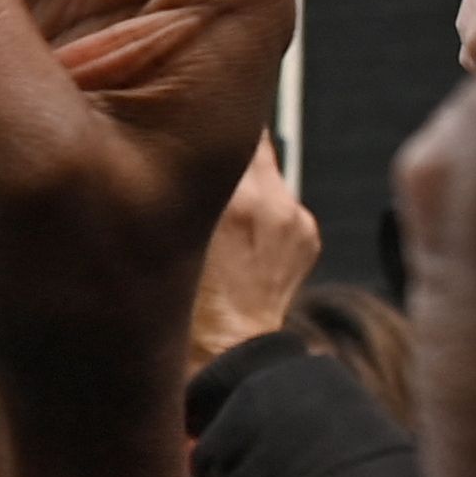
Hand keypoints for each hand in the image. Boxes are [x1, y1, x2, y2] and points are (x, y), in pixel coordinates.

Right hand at [185, 136, 321, 372]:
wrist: (229, 351)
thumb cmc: (189, 305)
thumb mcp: (167, 238)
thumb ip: (183, 187)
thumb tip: (188, 146)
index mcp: (236, 199)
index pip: (235, 128)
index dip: (208, 125)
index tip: (192, 127)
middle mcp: (273, 200)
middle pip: (254, 143)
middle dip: (229, 154)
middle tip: (203, 170)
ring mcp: (296, 217)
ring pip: (268, 175)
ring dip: (247, 186)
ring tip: (223, 219)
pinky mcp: (308, 233)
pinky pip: (283, 204)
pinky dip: (265, 214)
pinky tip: (244, 242)